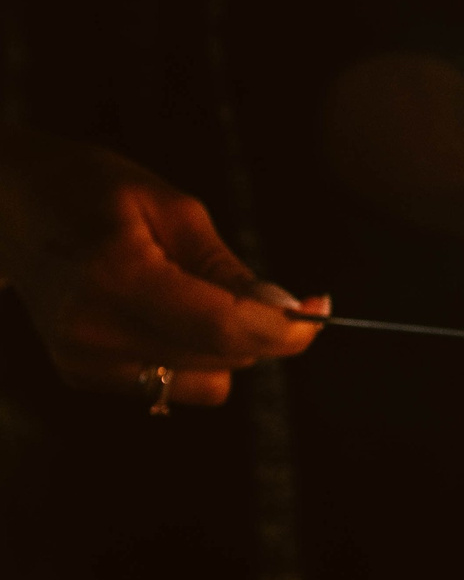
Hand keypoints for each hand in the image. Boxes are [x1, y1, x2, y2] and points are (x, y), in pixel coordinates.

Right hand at [0, 139, 321, 406]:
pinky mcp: (81, 376)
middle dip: (258, 329)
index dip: (283, 328)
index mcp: (116, 273)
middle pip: (222, 358)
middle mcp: (92, 327)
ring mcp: (82, 359)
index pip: (223, 328)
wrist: (8, 206)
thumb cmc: (92, 191)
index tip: (318, 309)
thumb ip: (229, 269)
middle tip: (260, 290)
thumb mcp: (172, 209)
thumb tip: (289, 310)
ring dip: (225, 346)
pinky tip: (167, 318)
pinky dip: (192, 359)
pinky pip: (173, 388)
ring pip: (206, 380)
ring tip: (195, 295)